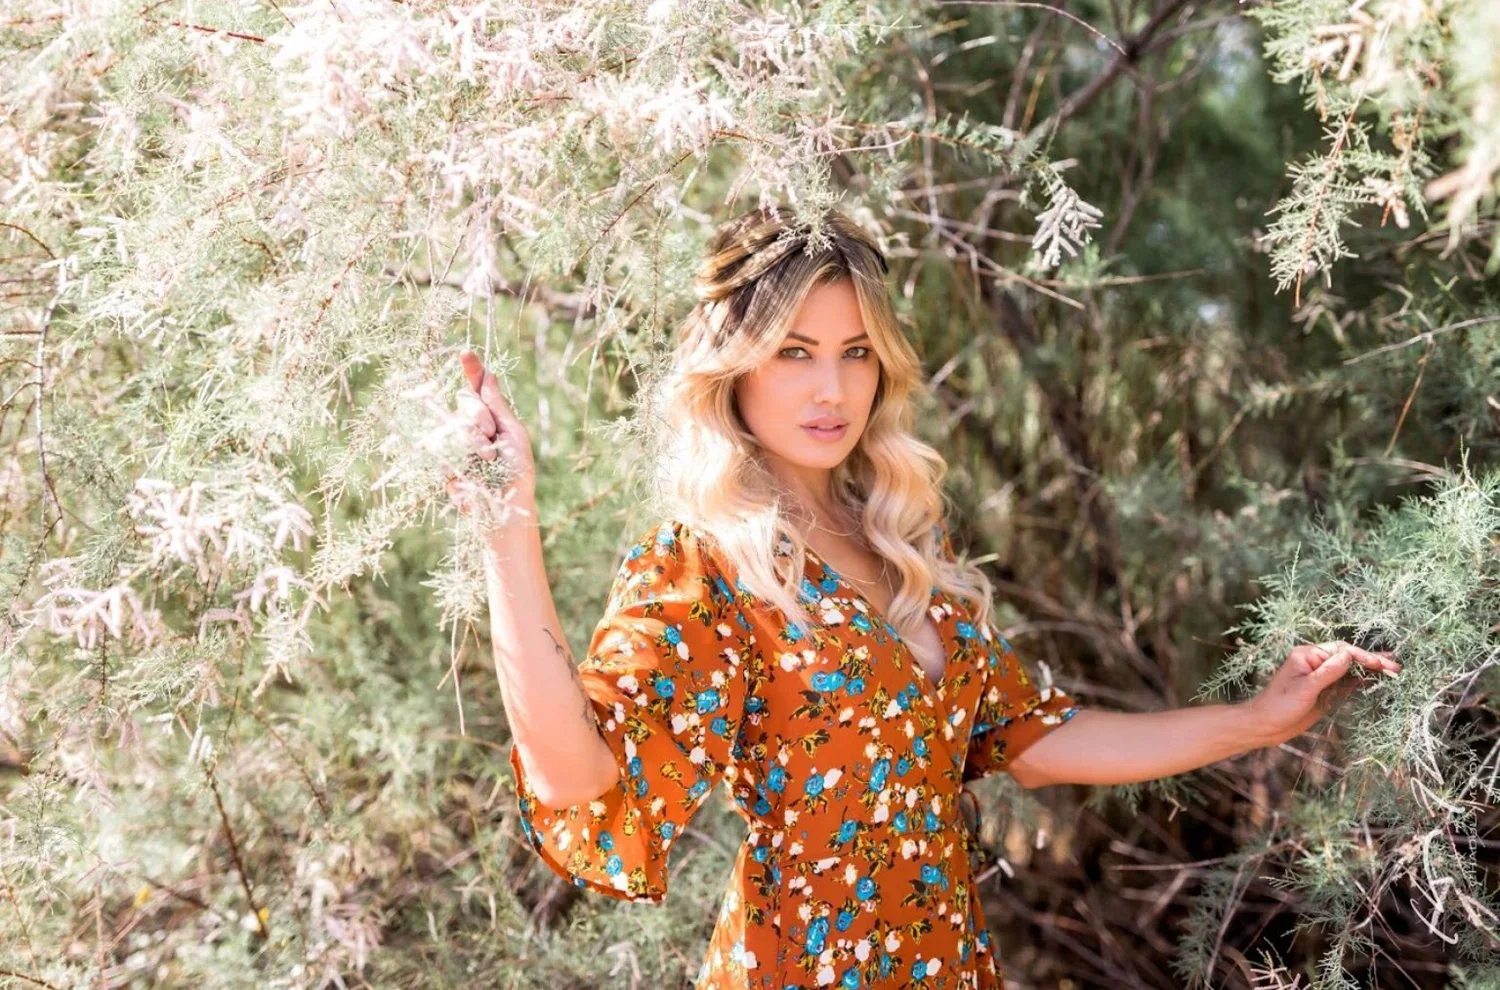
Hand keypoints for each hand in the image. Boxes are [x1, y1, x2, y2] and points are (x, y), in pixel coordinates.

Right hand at [445, 349, 536, 521]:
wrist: (505, 507)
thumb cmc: (517, 471)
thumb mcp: (514, 434)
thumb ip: (497, 406)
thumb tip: (488, 375)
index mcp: (491, 417)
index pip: (477, 389)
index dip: (471, 370)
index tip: (465, 352)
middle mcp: (470, 427)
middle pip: (463, 401)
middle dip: (478, 414)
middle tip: (491, 434)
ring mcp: (455, 444)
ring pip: (453, 423)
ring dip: (473, 440)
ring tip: (488, 459)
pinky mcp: (443, 462)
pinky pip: (444, 446)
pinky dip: (462, 456)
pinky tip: (473, 472)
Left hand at [1246, 640, 1402, 747]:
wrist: (1265, 726)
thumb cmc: (1279, 705)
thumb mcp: (1304, 688)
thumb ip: (1328, 672)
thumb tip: (1350, 655)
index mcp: (1308, 656)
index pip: (1341, 651)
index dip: (1362, 656)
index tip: (1379, 664)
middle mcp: (1316, 664)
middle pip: (1349, 659)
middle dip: (1372, 661)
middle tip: (1396, 666)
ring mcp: (1322, 678)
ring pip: (1351, 671)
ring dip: (1370, 671)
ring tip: (1393, 670)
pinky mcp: (1326, 693)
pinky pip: (1347, 684)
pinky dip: (1362, 682)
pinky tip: (1376, 681)